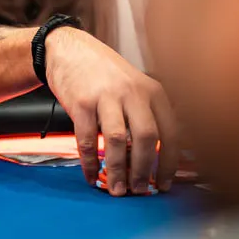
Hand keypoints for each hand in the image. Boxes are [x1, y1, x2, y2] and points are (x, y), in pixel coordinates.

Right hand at [44, 28, 179, 195]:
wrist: (67, 48)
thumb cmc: (103, 72)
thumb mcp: (135, 85)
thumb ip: (147, 114)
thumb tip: (157, 158)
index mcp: (152, 91)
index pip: (171, 133)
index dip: (170, 164)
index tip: (165, 184)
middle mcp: (132, 92)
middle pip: (147, 138)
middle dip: (145, 170)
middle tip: (140, 190)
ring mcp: (105, 96)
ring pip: (117, 141)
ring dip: (118, 170)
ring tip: (117, 189)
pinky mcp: (80, 102)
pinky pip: (87, 139)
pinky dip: (90, 162)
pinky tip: (91, 174)